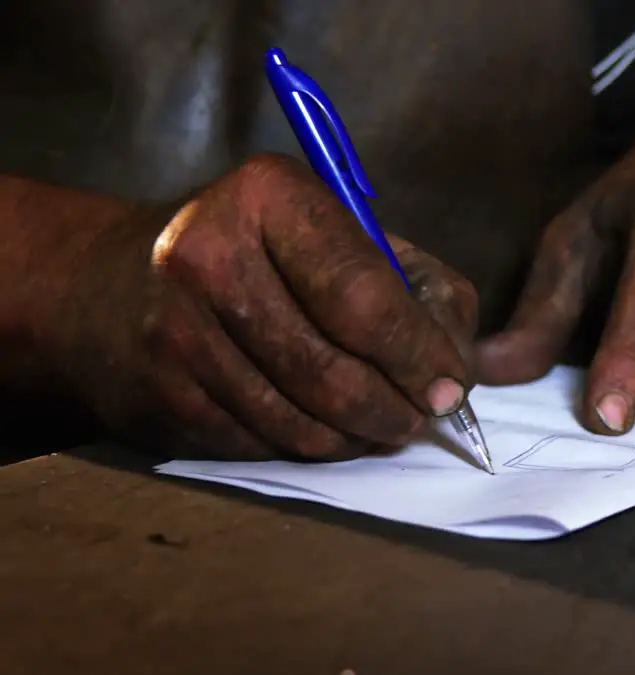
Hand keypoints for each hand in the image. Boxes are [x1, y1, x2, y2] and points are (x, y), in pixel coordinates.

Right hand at [44, 154, 476, 459]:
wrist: (113, 289)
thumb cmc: (263, 257)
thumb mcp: (344, 234)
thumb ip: (420, 288)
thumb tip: (453, 373)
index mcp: (270, 196)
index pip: (363, 297)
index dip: (419, 354)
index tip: (449, 385)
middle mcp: (210, 256)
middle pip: (336, 373)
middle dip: (397, 410)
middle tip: (420, 418)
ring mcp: (176, 332)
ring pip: (303, 424)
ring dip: (358, 439)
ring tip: (379, 426)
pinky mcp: (160, 397)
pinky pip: (263, 448)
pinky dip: (308, 449)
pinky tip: (321, 428)